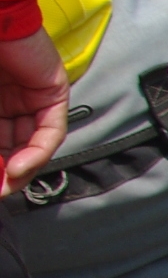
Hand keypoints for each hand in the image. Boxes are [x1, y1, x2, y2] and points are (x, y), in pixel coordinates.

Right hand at [0, 27, 69, 193]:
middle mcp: (13, 102)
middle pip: (14, 146)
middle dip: (5, 172)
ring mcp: (34, 97)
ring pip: (33, 144)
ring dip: (20, 169)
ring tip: (5, 185)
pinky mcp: (52, 92)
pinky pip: (49, 132)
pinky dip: (36, 153)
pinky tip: (19, 168)